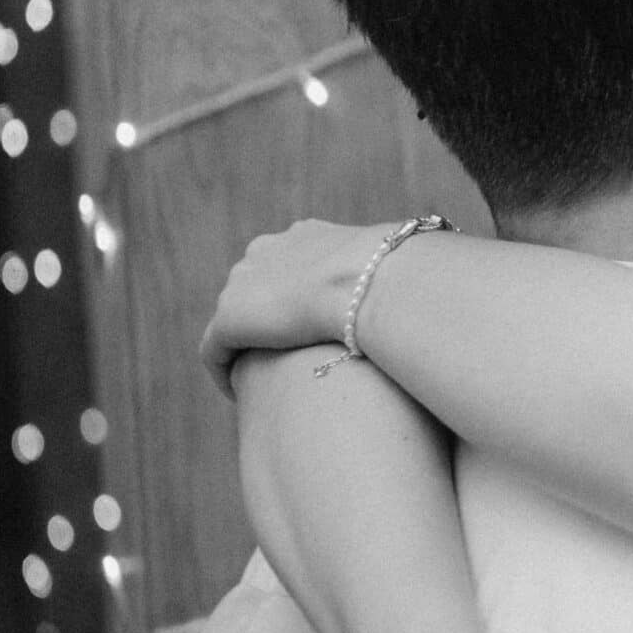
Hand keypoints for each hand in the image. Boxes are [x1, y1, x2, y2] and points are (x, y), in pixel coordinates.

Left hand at [200, 219, 396, 393]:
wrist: (371, 282)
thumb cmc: (396, 279)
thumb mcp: (397, 271)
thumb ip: (390, 280)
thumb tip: (418, 293)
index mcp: (303, 236)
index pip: (288, 265)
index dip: (296, 296)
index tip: (309, 326)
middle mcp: (265, 251)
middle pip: (254, 289)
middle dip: (264, 320)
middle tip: (284, 357)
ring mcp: (242, 284)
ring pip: (233, 321)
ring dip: (244, 348)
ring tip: (261, 381)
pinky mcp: (229, 320)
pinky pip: (215, 352)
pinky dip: (223, 372)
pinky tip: (239, 396)